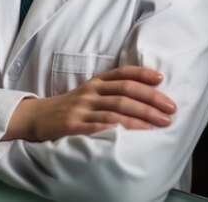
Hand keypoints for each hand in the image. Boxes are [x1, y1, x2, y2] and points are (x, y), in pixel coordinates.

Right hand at [3, 65, 175, 141]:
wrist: (36, 117)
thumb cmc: (68, 107)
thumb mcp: (88, 94)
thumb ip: (110, 92)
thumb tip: (143, 95)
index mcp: (96, 83)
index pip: (122, 73)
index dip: (142, 74)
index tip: (161, 78)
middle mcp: (91, 92)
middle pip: (125, 91)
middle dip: (151, 99)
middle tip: (171, 109)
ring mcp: (82, 108)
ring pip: (116, 109)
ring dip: (142, 116)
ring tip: (161, 123)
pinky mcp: (73, 126)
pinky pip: (99, 126)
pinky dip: (117, 128)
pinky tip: (133, 134)